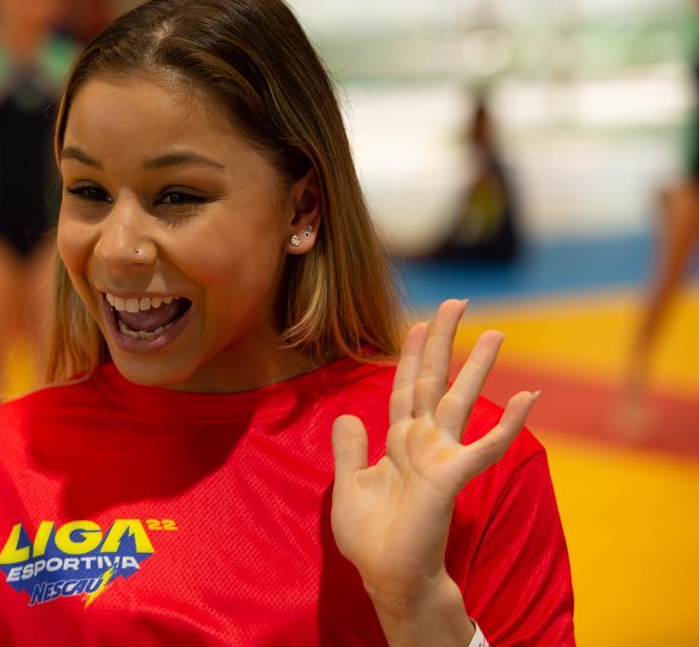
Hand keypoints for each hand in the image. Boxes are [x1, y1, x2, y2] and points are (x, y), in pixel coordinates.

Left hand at [329, 299, 536, 607]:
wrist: (388, 574)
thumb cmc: (372, 536)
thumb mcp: (349, 485)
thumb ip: (350, 449)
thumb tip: (347, 415)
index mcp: (397, 441)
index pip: (403, 386)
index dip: (410, 354)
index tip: (417, 321)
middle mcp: (422, 441)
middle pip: (432, 379)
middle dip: (442, 341)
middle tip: (456, 301)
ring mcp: (440, 456)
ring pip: (461, 399)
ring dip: (478, 367)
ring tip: (496, 332)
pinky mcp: (452, 476)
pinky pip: (486, 445)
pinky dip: (507, 423)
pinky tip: (528, 397)